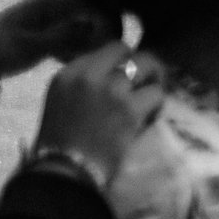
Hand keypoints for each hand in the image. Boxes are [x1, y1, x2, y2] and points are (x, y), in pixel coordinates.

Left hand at [0, 0, 118, 83]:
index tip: (121, 41)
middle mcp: (52, 9)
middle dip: (104, 32)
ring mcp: (47, 23)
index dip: (111, 17)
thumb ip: (66, 36)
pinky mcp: (42, 37)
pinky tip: (76, 65)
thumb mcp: (30, 46)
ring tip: (97, 64)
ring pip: (82, 28)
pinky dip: (76, 50)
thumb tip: (101, 27)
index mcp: (50, 4)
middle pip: (91, 14)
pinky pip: (69, 39)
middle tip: (110, 57)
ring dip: (91, 43)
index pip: (93, 2)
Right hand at [31, 41, 164, 186]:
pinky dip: (158, 106)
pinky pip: (157, 94)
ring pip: (148, 66)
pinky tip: (150, 117)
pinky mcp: (130, 107)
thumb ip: (84, 83)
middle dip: (142, 64)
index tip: (128, 73)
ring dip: (154, 81)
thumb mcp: (62, 101)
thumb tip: (114, 74)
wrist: (65, 169)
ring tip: (152, 97)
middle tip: (148, 80)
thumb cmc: (59, 143)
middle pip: (127, 50)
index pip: (107, 48)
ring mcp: (111, 88)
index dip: (122, 58)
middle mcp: (89, 74)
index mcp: (68, 73)